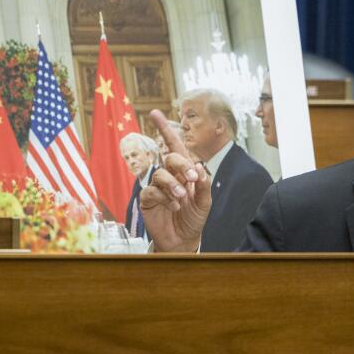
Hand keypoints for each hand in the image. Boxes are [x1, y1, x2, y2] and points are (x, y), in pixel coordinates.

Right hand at [140, 110, 209, 251]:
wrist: (184, 240)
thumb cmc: (194, 218)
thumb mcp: (205, 202)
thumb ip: (203, 185)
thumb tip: (198, 168)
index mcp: (183, 171)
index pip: (174, 146)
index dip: (165, 129)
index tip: (154, 113)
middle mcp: (169, 175)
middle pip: (170, 158)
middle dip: (181, 165)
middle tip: (191, 178)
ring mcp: (157, 187)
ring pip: (160, 174)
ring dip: (172, 185)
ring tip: (181, 197)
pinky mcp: (147, 199)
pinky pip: (150, 191)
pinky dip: (163, 197)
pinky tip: (173, 206)